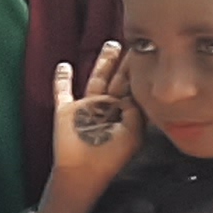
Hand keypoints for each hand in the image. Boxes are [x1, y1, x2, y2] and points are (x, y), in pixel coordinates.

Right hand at [49, 43, 143, 197]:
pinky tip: (63, 65)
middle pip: (119, 78)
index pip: (135, 88)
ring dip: (104, 62)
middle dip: (127, 61)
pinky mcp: (66, 110)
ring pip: (97, 79)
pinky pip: (63, 90)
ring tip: (112, 43)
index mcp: (125, 114)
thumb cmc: (110, 157)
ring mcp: (87, 108)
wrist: (83, 172)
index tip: (151, 52)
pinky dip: (62, 79)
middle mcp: (108, 107)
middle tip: (135, 41)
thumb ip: (135, 109)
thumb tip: (131, 93)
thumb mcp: (133, 134)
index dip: (142, 72)